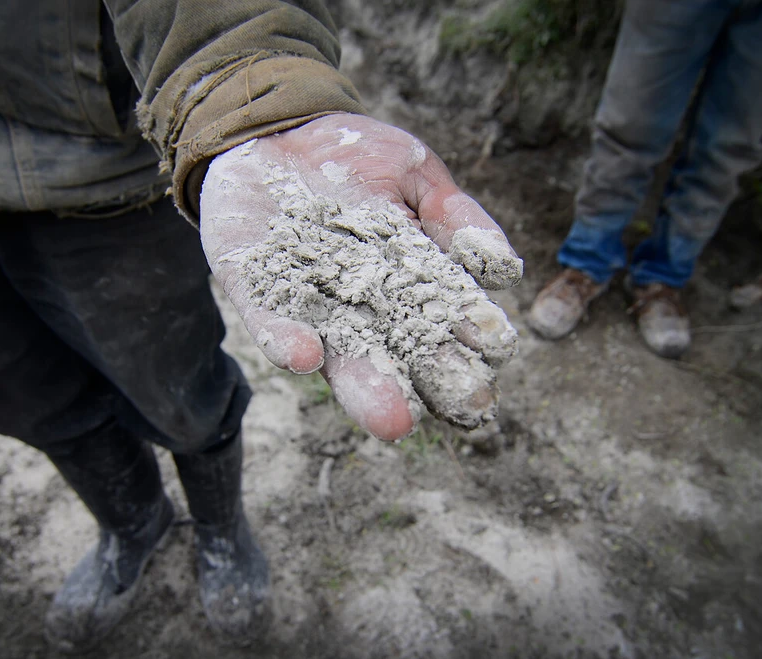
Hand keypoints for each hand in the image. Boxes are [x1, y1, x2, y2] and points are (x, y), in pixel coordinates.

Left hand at [200, 114, 522, 440]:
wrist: (276, 135)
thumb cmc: (357, 159)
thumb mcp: (413, 174)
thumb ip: (453, 214)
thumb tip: (505, 267)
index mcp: (406, 284)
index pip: (445, 319)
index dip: (473, 337)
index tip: (500, 353)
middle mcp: (361, 309)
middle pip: (399, 353)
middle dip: (432, 380)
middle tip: (467, 408)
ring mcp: (309, 304)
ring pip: (339, 356)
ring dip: (364, 387)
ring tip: (393, 421)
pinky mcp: (256, 291)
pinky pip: (268, 321)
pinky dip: (286, 339)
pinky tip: (306, 358)